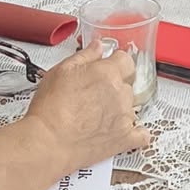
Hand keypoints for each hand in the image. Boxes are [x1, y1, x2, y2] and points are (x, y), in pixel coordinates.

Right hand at [25, 43, 150, 165]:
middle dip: (115, 87)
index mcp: (107, 73)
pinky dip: (136, 133)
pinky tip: (124, 131)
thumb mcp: (61, 71)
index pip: (126, 60)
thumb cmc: (50, 109)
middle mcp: (120, 93)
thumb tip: (97, 48)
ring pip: (131, 106)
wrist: (47, 142)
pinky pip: (142, 134)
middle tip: (95, 94)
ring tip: (97, 115)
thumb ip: (84, 56)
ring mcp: (125, 117)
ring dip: (120, 108)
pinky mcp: (125, 138)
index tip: (109, 67)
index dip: (116, 63)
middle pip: (128, 84)